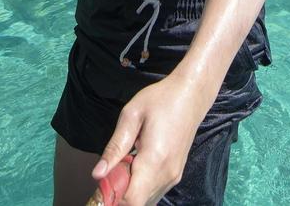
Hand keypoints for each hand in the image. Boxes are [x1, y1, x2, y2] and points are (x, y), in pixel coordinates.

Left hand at [92, 75, 209, 205]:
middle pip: (137, 204)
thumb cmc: (161, 99)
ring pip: (145, 201)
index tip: (103, 183)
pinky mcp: (176, 175)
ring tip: (124, 164)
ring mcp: (173, 177)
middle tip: (111, 170)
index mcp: (154, 159)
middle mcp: (167, 174)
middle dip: (118, 194)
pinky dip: (140, 187)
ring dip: (129, 190)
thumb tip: (97, 174)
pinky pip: (153, 192)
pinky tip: (135, 166)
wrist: (191, 95)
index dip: (112, 198)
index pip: (131, 201)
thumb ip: (115, 147)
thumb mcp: (131, 115)